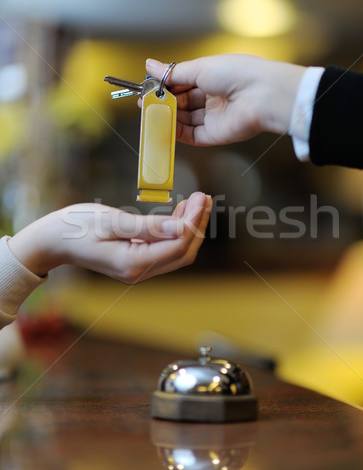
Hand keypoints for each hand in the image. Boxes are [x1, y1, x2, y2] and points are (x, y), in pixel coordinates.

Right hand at [8, 192, 211, 283]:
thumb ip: (148, 226)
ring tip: (197, 202)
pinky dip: (175, 232)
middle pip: (182, 252)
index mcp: (134, 263)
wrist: (51, 242)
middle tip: (204, 197)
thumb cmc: (75, 228)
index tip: (200, 198)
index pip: (178, 245)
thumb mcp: (111, 221)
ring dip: (189, 228)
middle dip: (197, 225)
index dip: (193, 222)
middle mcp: (139, 272)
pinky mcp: (135, 262)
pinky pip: (163, 250)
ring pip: (176, 252)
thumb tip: (180, 226)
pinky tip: (178, 214)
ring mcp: (138, 270)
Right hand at [145, 54, 305, 145]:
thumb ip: (173, 72)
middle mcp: (213, 98)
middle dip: (163, 103)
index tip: (147, 88)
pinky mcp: (215, 135)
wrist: (262, 95)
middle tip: (144, 103)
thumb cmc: (237, 73)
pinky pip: (191, 135)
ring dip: (167, 117)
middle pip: (182, 103)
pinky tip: (162, 126)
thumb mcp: (200, 67)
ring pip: (184, 120)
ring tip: (149, 113)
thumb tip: (149, 65)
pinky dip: (176, 132)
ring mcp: (214, 117)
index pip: (183, 83)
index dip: (165, 86)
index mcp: (213, 77)